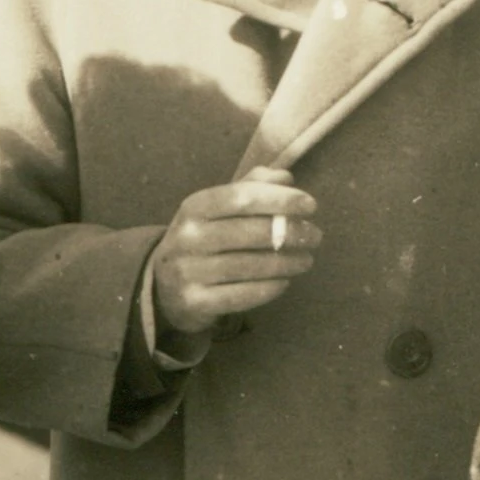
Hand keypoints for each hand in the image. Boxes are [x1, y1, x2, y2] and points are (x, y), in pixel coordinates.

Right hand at [148, 168, 320, 337]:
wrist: (163, 285)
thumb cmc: (203, 239)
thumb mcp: (218, 209)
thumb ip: (251, 187)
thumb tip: (286, 177)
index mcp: (194, 206)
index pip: (242, 197)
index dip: (279, 199)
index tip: (310, 205)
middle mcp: (188, 237)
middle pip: (250, 232)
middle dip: (291, 233)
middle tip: (315, 236)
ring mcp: (188, 271)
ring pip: (250, 266)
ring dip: (287, 262)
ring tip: (306, 260)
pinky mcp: (195, 302)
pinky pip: (243, 295)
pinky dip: (270, 288)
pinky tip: (285, 281)